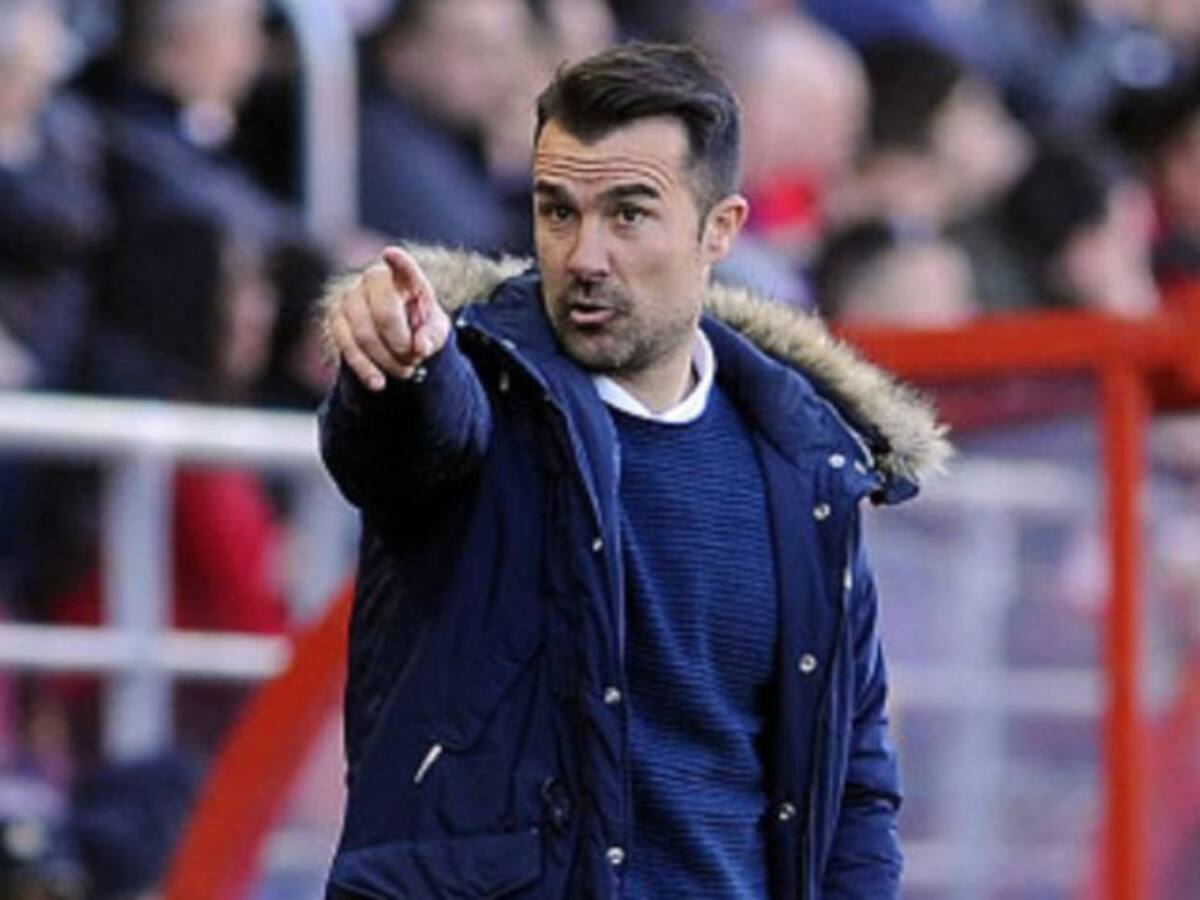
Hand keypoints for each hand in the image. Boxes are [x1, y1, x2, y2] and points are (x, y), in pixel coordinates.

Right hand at [325, 247, 449, 390]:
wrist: (397, 336)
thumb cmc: (420, 327)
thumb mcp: (435, 331)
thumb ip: (432, 336)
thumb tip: (420, 347)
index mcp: (404, 277)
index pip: (403, 267)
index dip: (398, 262)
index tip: (390, 254)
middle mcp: (373, 280)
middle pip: (384, 313)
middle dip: (401, 344)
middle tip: (415, 360)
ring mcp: (351, 297)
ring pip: (364, 334)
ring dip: (387, 360)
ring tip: (405, 371)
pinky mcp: (336, 318)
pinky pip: (347, 346)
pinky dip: (364, 368)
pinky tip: (378, 383)